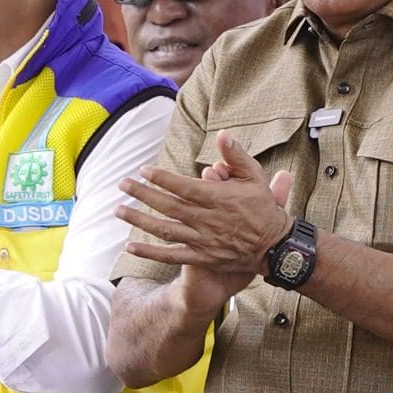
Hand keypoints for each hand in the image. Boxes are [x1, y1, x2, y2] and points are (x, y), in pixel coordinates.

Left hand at [118, 132, 295, 281]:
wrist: (274, 246)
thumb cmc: (264, 208)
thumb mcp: (255, 177)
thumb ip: (236, 156)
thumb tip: (222, 134)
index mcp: (219, 198)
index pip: (183, 186)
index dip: (161, 178)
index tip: (144, 171)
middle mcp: (207, 220)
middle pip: (168, 205)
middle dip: (142, 194)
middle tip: (122, 184)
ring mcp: (203, 240)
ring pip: (164, 229)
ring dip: (139, 220)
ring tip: (118, 210)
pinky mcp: (201, 257)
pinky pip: (171, 255)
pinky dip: (149, 252)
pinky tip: (130, 247)